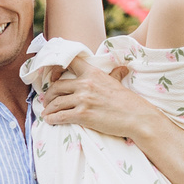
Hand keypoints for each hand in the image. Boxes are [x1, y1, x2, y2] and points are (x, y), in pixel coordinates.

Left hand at [36, 55, 155, 139]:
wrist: (137, 117)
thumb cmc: (128, 101)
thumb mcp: (118, 83)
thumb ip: (114, 74)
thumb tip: (122, 68)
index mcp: (93, 73)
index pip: (70, 63)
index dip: (56, 68)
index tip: (52, 76)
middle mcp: (85, 84)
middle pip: (56, 86)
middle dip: (49, 95)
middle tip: (47, 101)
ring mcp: (83, 99)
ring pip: (55, 103)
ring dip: (48, 109)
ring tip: (46, 113)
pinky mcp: (82, 114)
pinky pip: (60, 116)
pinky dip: (52, 119)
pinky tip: (50, 120)